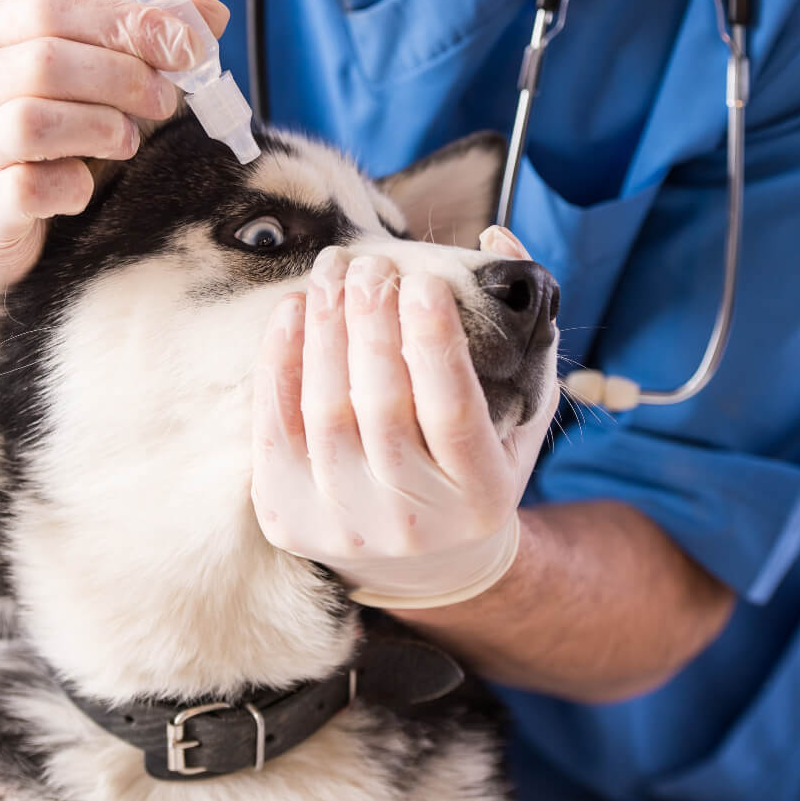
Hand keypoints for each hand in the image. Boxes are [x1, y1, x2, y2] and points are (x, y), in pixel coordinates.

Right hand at [0, 0, 227, 336]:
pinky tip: (84, 186)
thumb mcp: (81, 81)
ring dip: (101, 128)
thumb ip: (138, 40)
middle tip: (166, 101)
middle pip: (44, 62)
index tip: (189, 46)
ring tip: (126, 141)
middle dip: (125, 78)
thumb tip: (209, 12)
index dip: (127, 23)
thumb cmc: (38, 144)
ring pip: (32, 122)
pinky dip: (72, 186)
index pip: (49, 6)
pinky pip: (29, 188)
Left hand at [250, 227, 554, 608]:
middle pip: (382, 406)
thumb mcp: (521, 411)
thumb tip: (496, 240)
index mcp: (481, 495)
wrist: (423, 560)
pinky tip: (292, 310)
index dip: (435, 341)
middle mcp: (415, 523)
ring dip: (325, 330)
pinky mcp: (290, 522)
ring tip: (332, 272)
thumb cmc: (475, 464)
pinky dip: (280, 363)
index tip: (424, 280)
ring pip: (326, 413)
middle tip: (370, 263)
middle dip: (372, 322)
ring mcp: (347, 527)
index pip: (453, 409)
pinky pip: (276, 430)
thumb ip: (523, 330)